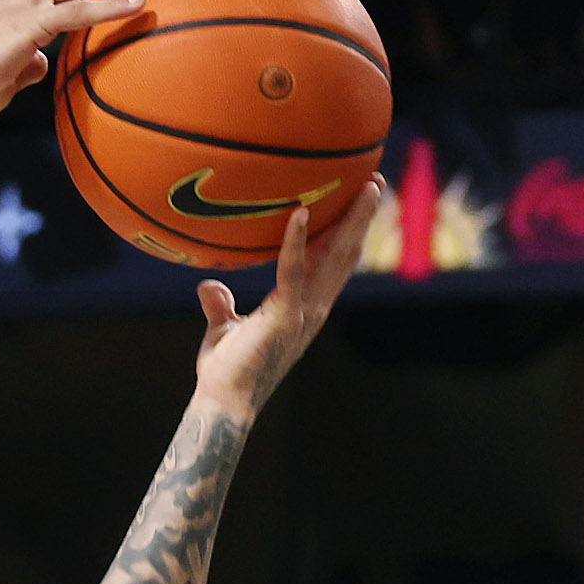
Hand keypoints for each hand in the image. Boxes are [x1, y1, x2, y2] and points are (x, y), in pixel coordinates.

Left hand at [192, 176, 384, 418]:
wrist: (225, 401)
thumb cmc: (225, 371)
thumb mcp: (225, 330)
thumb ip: (221, 305)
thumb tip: (208, 284)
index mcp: (306, 308)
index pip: (334, 263)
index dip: (349, 233)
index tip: (359, 203)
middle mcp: (314, 307)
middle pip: (347, 254)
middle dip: (362, 218)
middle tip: (375, 182)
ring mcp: (303, 311)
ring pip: (335, 256)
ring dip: (350, 219)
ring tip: (364, 186)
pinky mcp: (284, 315)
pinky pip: (292, 270)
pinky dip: (296, 240)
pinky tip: (300, 211)